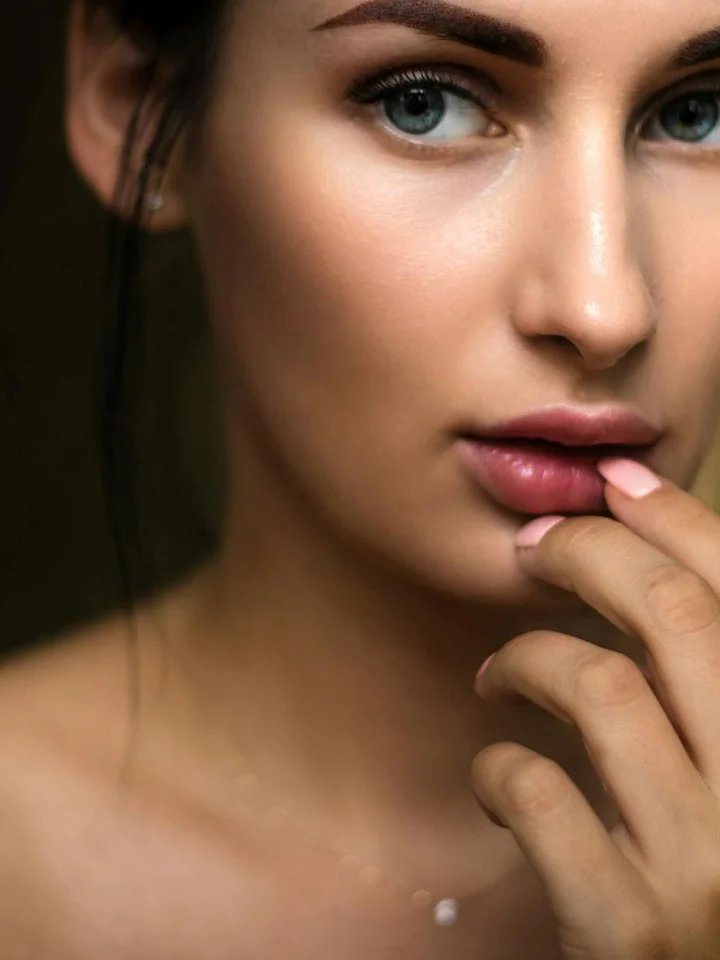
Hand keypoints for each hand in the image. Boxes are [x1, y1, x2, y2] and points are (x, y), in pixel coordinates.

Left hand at [472, 458, 719, 959]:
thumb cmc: (710, 878)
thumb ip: (706, 681)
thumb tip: (650, 547)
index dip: (677, 518)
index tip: (614, 484)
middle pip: (674, 613)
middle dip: (587, 553)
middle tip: (532, 550)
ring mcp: (711, 866)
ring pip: (601, 688)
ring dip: (527, 657)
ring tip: (498, 673)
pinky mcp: (634, 929)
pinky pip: (542, 795)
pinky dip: (500, 768)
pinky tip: (497, 780)